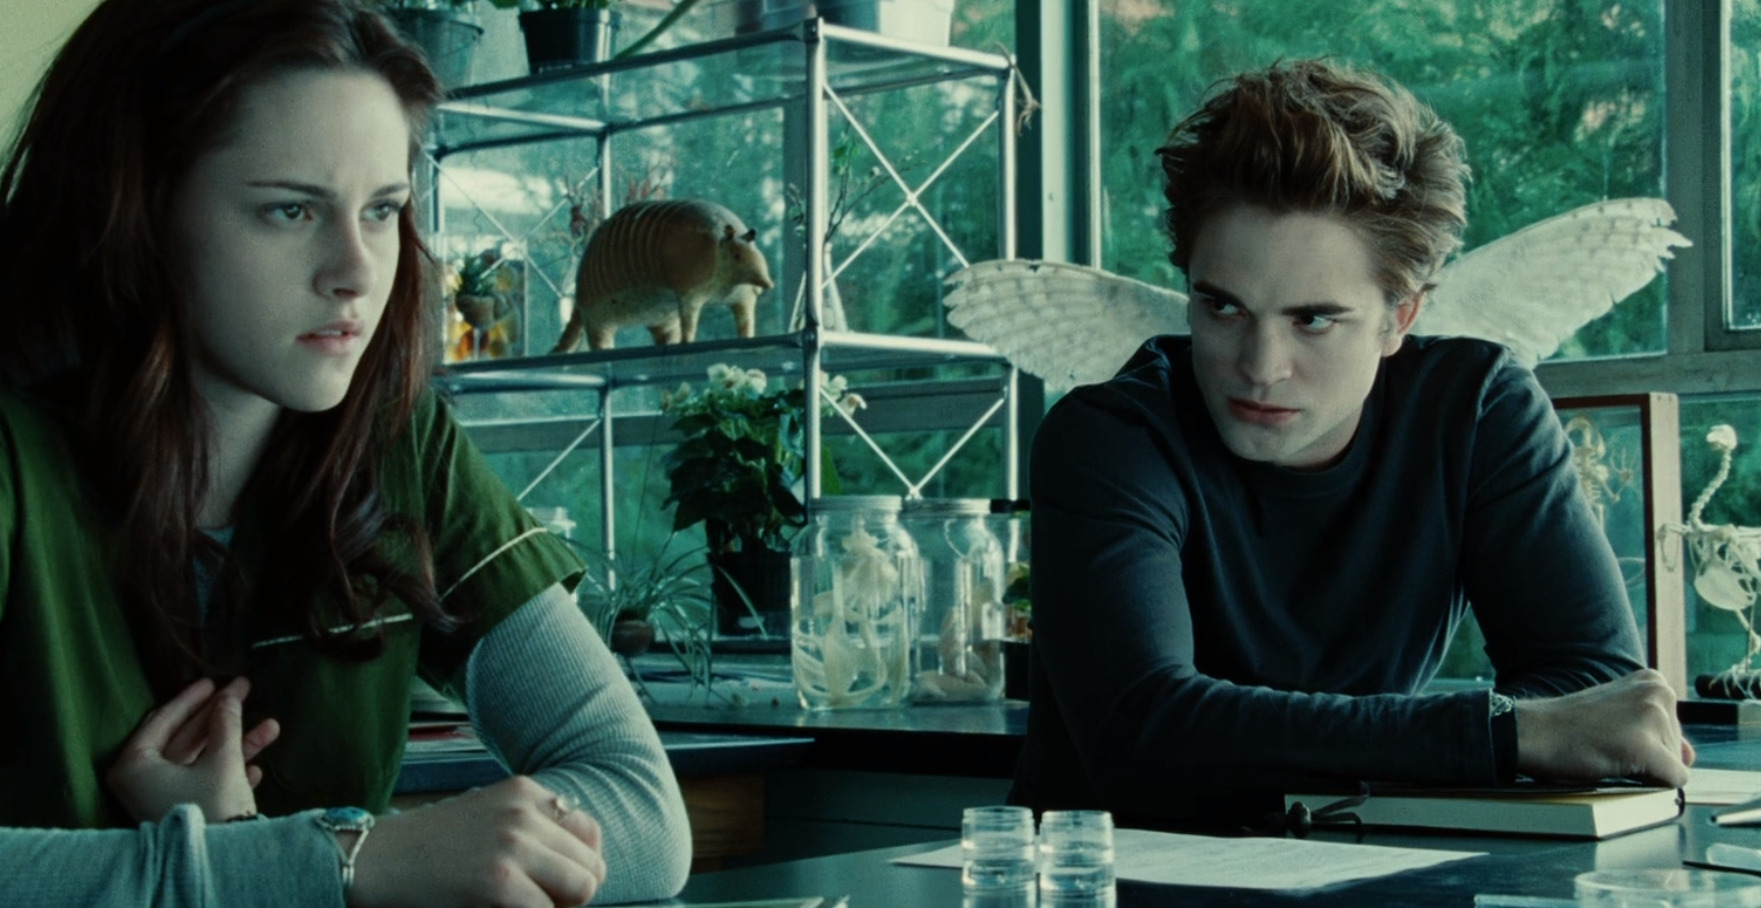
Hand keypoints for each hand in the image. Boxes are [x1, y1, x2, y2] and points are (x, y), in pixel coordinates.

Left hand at [107, 676, 281, 822]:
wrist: (221, 862)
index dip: (192, 698)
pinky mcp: (181, 814)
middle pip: (184, 739)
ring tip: (272, 727)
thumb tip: (231, 694)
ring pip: (199, 761)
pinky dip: (229, 770)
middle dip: (220, 718)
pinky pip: (203, 782)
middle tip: (244, 691)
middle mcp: (141, 782)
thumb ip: (226, 721)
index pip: (162, 720)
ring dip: (235, 743)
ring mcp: (159, 800)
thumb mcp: (223, 757)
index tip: (215, 680)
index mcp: (135, 765)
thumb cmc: (212, 804)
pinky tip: (255, 766)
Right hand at [349, 775, 605, 907]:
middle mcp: (525, 811)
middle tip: (540, 903)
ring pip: (582, 888)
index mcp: (525, 792)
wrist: (376, 861)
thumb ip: (534, 829)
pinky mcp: (500, 881)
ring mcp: (514, 844)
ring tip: (526, 906)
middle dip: (575, 893)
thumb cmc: (432, 849)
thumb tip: (586, 867)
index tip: (555, 884)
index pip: (590, 831)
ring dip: (560, 907)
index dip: (579, 865)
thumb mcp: (489, 819)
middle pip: (591, 863)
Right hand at [1514, 668, 1694, 786]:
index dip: (1645, 741)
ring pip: (1673, 765)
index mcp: (1653, 681)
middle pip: (1677, 748)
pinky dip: (1649, 785)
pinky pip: (1672, 781)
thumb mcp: (1620, 715)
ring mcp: (1653, 718)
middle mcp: (1659, 693)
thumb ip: (1659, 731)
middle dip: (1647, 755)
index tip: (1614, 733)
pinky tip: (1616, 764)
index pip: (1674, 730)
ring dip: (1641, 768)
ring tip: (1606, 750)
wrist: (1532, 733)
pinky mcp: (1647, 748)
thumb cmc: (1568, 727)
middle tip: (1607, 742)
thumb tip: (1688, 756)